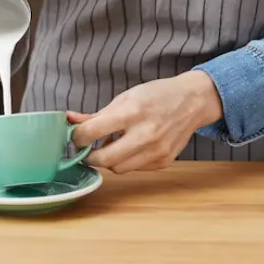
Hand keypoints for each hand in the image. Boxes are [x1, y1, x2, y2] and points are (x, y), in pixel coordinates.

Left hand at [68, 72, 223, 173]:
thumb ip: (97, 114)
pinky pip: (135, 168)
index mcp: (132, 112)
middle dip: (89, 156)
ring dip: (109, 159)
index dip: (78, 137)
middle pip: (103, 160)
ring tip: (112, 144)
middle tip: (87, 148)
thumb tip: (70, 120)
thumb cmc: (157, 95)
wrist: (192, 101)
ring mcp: (156, 151)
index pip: (92, 132)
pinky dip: (128, 160)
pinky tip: (132, 146)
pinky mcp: (163, 162)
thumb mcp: (126, 97)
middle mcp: (145, 135)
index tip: (76, 136)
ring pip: (118, 169)